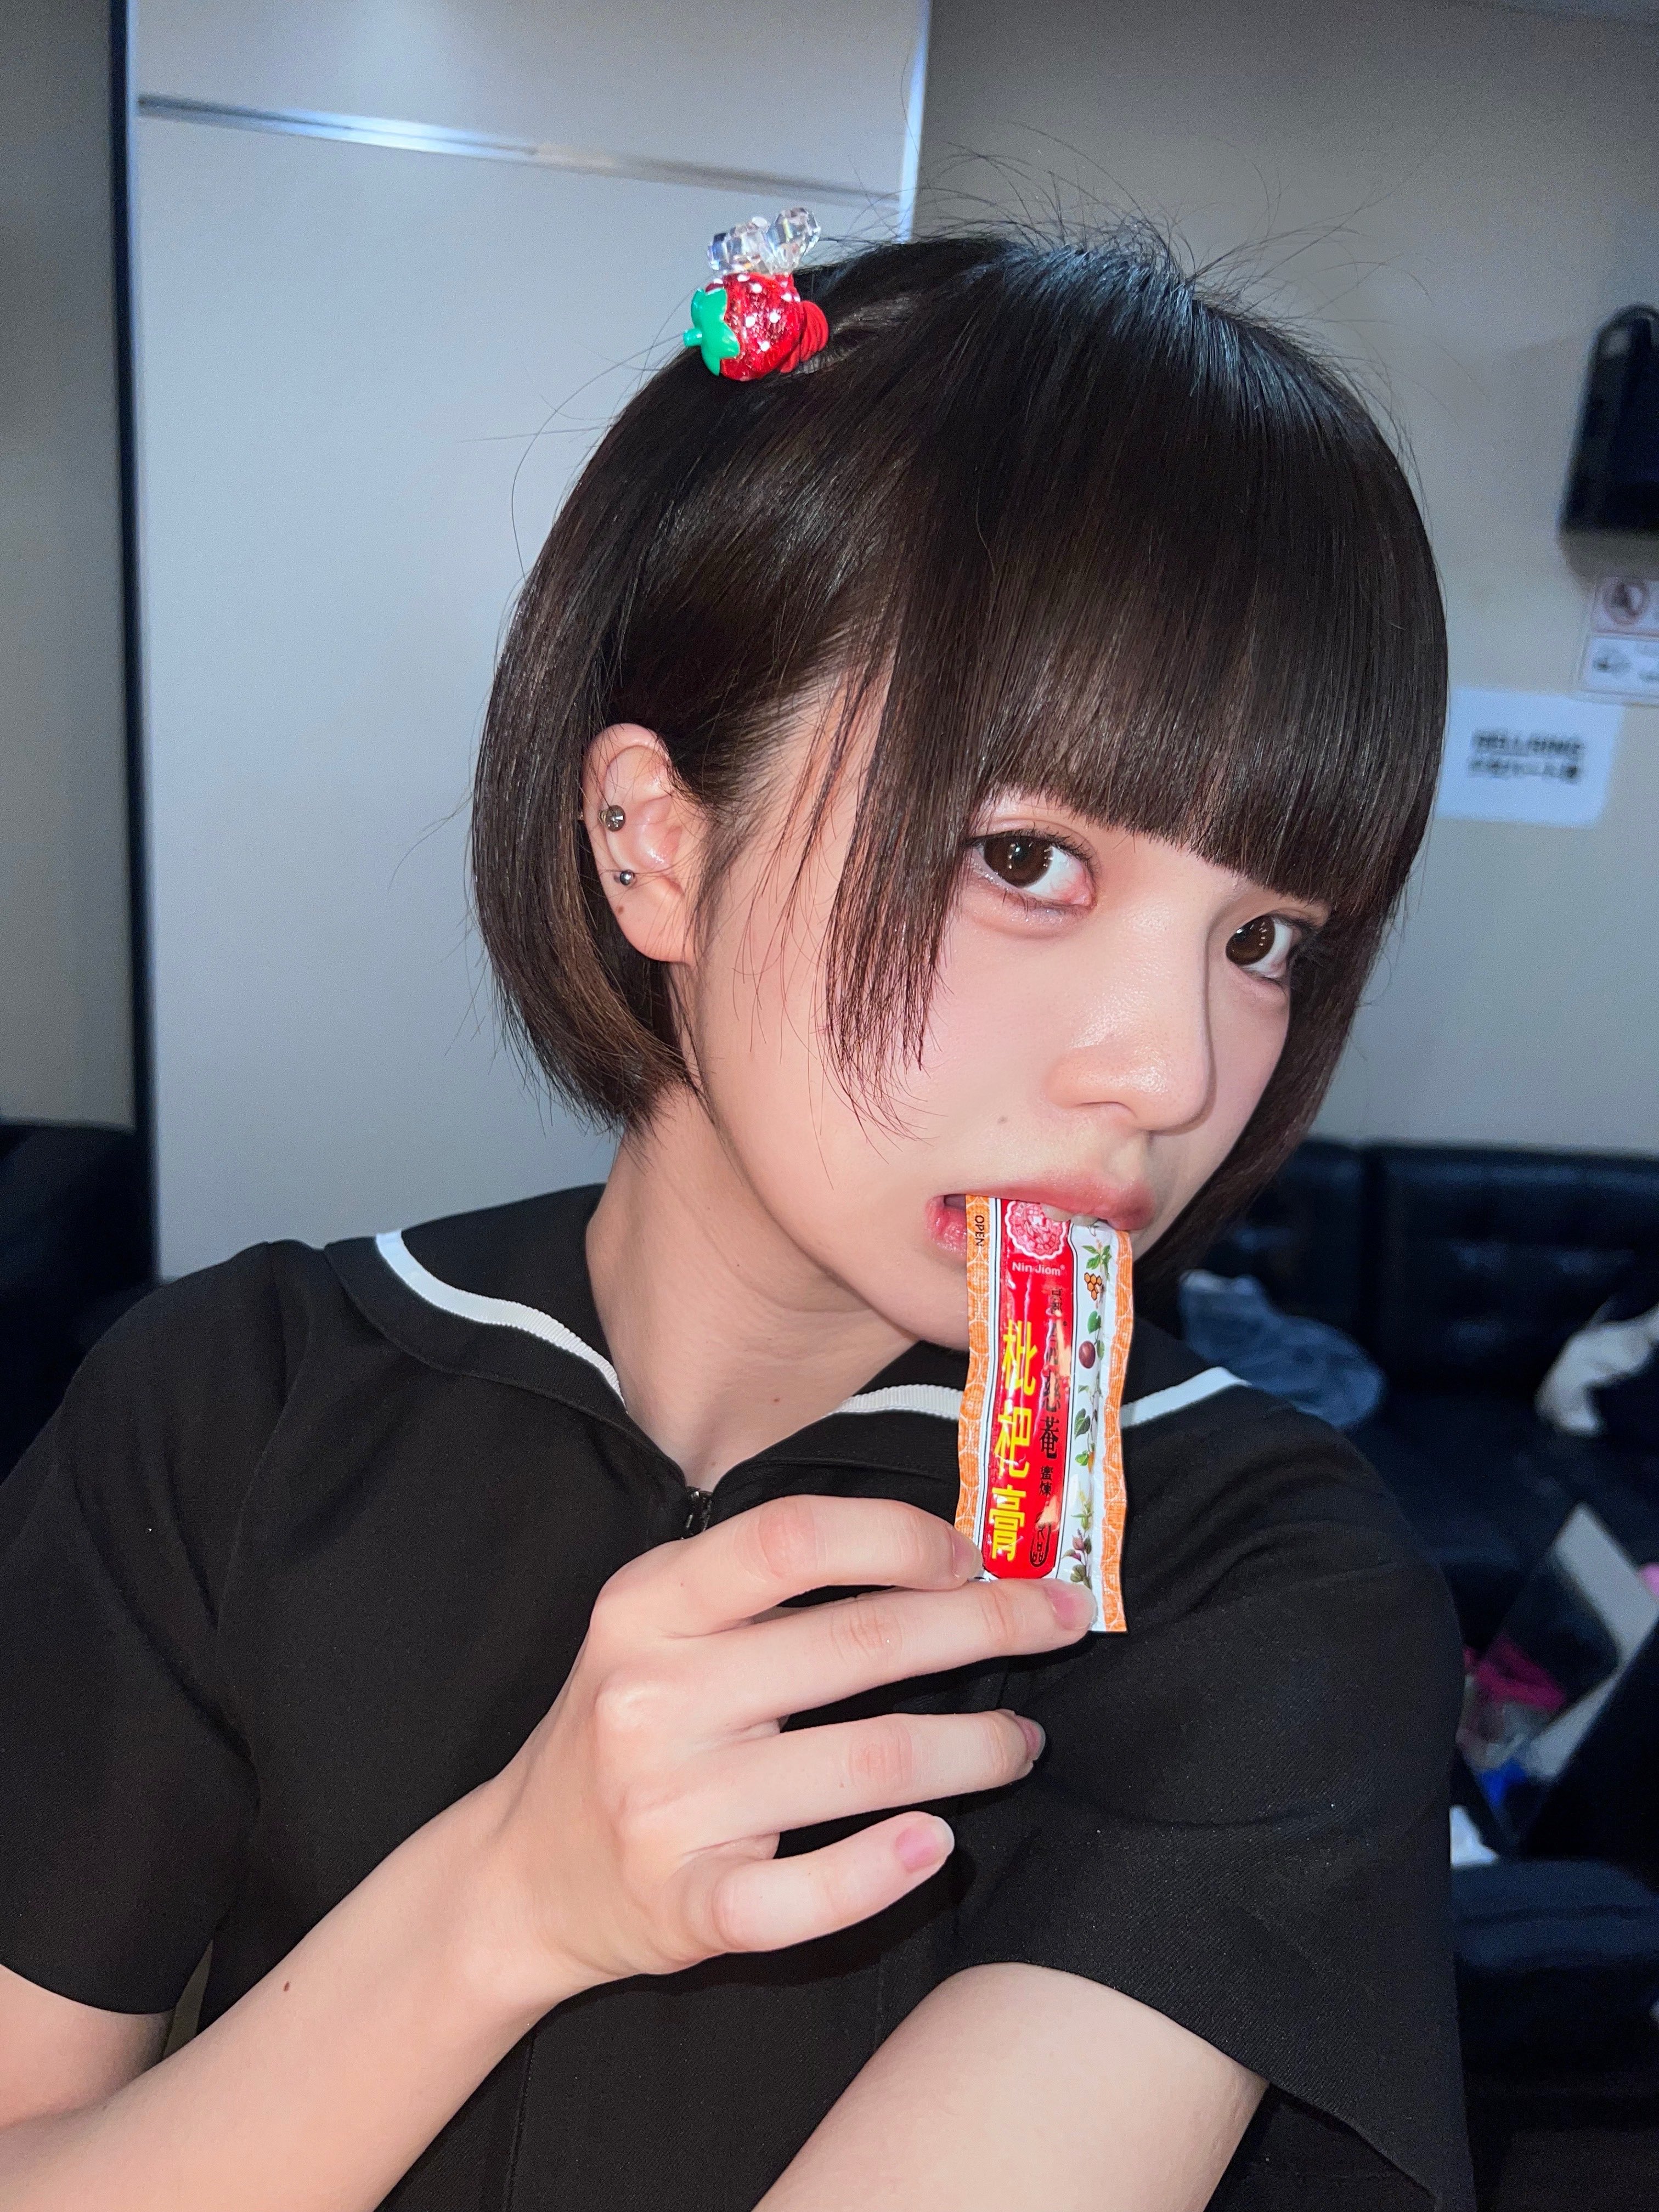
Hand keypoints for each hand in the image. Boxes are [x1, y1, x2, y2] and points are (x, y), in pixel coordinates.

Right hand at [476, 1495, 1091, 2005]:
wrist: (519, 1874)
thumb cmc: (626, 1727)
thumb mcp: (659, 1625)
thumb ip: (764, 1585)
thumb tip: (943, 1551)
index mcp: (648, 1604)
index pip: (792, 1538)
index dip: (902, 1537)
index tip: (976, 1557)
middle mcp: (652, 1694)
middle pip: (857, 1644)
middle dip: (986, 1627)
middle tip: (1059, 1623)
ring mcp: (667, 1805)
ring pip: (864, 1764)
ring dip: (973, 1747)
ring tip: (1019, 1741)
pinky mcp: (685, 1905)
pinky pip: (807, 1895)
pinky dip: (885, 1870)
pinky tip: (939, 1845)